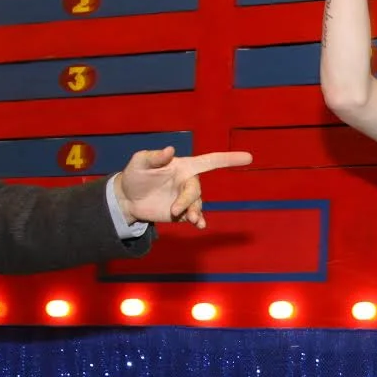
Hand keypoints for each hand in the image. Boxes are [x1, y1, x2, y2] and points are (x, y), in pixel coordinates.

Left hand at [113, 147, 252, 228]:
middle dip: (188, 200)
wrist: (128, 199)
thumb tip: (170, 150)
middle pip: (197, 190)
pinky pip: (194, 217)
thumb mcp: (139, 162)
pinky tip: (199, 226)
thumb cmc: (135, 175)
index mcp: (183, 166)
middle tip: (175, 210)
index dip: (229, 159)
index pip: (210, 161)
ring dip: (195, 212)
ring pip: (197, 205)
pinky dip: (199, 221)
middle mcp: (188, 182)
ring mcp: (186, 199)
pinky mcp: (182, 213)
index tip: (248, 158)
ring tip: (190, 220)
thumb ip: (154, 157)